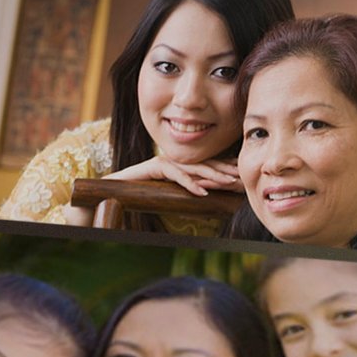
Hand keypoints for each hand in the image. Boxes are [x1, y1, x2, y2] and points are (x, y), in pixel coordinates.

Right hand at [104, 155, 241, 197]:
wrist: (115, 188)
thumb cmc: (142, 193)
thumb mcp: (170, 193)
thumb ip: (185, 191)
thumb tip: (208, 196)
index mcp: (180, 164)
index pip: (207, 165)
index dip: (224, 169)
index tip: (241, 177)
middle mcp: (175, 160)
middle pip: (205, 164)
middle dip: (225, 170)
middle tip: (242, 178)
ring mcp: (165, 161)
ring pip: (194, 167)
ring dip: (213, 175)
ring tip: (229, 183)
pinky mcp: (155, 166)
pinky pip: (176, 175)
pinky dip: (190, 183)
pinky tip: (203, 191)